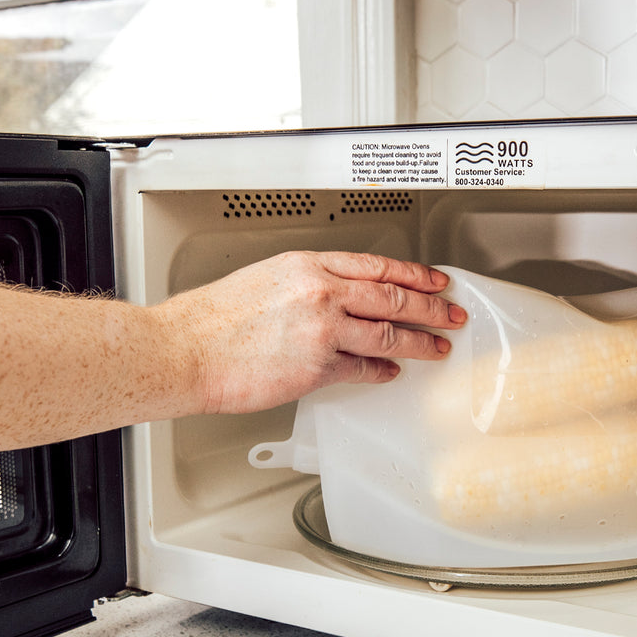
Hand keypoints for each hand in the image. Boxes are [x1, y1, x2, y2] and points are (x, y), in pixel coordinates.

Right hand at [160, 250, 467, 414]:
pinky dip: (382, 370)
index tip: (435, 280)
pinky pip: (363, 368)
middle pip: (393, 297)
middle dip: (430, 307)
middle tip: (451, 314)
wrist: (185, 350)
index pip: (377, 265)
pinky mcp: (317, 367)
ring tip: (436, 347)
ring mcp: (322, 330)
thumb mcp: (265, 278)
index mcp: (307, 265)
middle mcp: (320, 293)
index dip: (413, 274)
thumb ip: (307, 283)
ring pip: (388, 333)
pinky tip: (392, 371)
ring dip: (419, 342)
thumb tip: (338, 295)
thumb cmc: (213, 319)